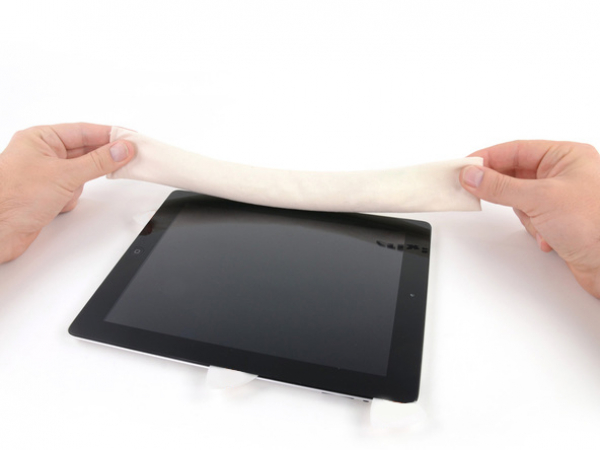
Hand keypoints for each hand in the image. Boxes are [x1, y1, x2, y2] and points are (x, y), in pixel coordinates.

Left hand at [0, 123, 133, 262]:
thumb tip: (122, 149)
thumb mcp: (64, 175)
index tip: (131, 138)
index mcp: (40, 138)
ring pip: (80, 172)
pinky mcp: (47, 195)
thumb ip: (98, 162)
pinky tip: (61, 204)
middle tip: (128, 157)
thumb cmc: (11, 198)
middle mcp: (42, 154)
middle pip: (84, 150)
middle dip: (102, 158)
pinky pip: (73, 190)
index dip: (109, 135)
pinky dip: (72, 198)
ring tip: (77, 186)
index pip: (84, 131)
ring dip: (81, 182)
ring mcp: (45, 175)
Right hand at [459, 140, 599, 297]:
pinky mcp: (559, 221)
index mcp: (567, 156)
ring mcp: (562, 198)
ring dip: (525, 215)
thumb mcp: (540, 199)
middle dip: (502, 188)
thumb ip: (500, 186)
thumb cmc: (597, 226)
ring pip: (521, 199)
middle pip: (515, 174)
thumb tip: (472, 175)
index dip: (487, 158)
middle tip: (472, 189)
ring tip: (540, 224)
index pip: (516, 150)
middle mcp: (565, 174)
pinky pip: (531, 218)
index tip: (463, 167)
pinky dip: (535, 229)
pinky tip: (550, 237)